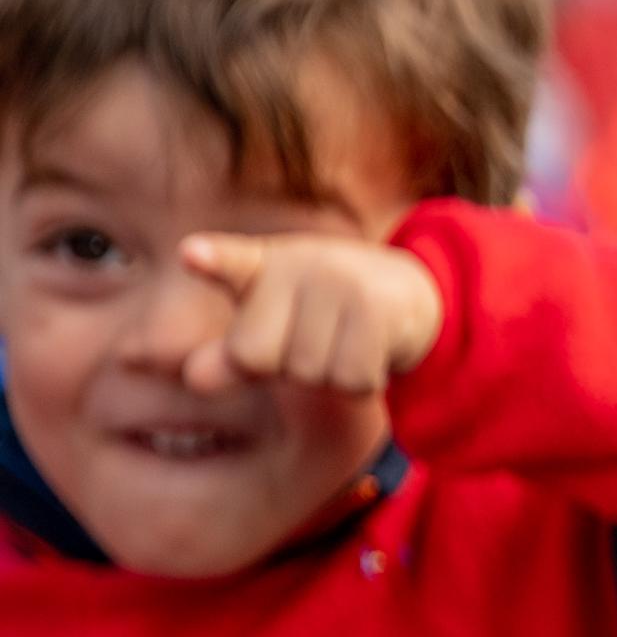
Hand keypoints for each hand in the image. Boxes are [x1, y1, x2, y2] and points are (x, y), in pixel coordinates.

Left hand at [178, 232, 446, 394]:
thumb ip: (232, 355)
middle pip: (254, 357)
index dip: (211, 261)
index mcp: (261, 265)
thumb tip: (196, 379)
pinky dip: (361, 381)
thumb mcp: (270, 328)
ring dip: (328, 375)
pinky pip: (351, 380)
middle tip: (311, 339)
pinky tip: (372, 350)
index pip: (229, 263)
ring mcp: (339, 282)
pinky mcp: (376, 307)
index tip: (190, 254)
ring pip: (309, 374)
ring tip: (346, 342)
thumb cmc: (320, 314)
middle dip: (281, 366)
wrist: (406, 294)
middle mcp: (298, 265)